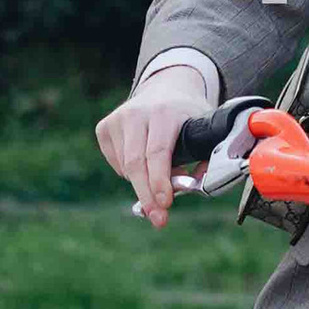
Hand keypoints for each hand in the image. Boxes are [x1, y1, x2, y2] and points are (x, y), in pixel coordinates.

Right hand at [95, 84, 202, 228]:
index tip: (166, 203)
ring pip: (126, 167)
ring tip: (160, 179)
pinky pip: (116, 163)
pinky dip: (130, 173)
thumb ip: (204, 158)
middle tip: (159, 219)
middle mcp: (137, 112)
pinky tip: (144, 163)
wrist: (166, 89)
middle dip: (147, 196)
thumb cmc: (187, 116)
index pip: (158, 152)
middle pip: (136, 163)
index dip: (160, 181)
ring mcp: (117, 118)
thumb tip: (194, 187)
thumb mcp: (204, 130)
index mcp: (165, 112)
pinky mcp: (104, 127)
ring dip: (144, 183)